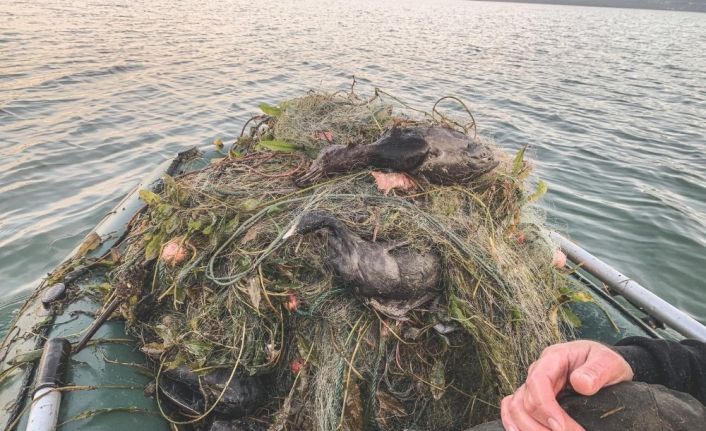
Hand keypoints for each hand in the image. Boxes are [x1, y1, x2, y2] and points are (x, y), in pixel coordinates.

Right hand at [501, 340, 633, 430]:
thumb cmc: (605, 363)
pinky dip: (515, 425)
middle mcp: (537, 371)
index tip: (561, 428)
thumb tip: (581, 383)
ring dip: (529, 429)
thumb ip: (597, 370)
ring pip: (515, 409)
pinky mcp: (532, 399)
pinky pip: (512, 411)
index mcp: (554, 358)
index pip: (537, 381)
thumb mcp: (609, 361)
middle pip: (524, 401)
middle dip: (542, 427)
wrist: (603, 367)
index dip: (545, 407)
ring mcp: (532, 386)